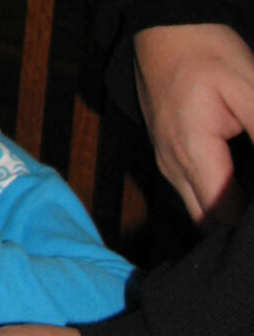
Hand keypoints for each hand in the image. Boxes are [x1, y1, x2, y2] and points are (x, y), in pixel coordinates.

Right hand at [134, 24, 253, 226]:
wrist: (162, 38)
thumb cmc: (204, 56)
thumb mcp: (249, 88)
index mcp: (192, 153)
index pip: (223, 213)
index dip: (248, 224)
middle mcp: (173, 168)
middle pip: (209, 222)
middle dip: (239, 224)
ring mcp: (167, 165)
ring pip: (200, 211)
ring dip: (230, 212)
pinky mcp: (169, 159)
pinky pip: (194, 193)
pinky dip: (219, 197)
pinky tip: (243, 184)